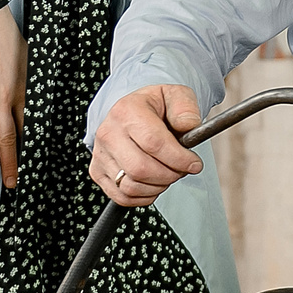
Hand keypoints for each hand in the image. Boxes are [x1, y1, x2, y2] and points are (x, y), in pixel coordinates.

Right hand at [0, 7, 26, 184]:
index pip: (24, 127)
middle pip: (8, 137)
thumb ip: (26, 79)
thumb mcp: (27, 59)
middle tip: (11, 182)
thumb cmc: (6, 36)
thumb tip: (27, 90)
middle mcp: (4, 99)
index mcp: (21, 92)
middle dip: (10, 162)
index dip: (24, 147)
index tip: (27, 163)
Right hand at [88, 83, 203, 206]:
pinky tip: (153, 182)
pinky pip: (122, 197)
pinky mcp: (97, 172)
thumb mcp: (176, 96)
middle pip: (141, 169)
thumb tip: (189, 125)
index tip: (194, 163)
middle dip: (169, 175)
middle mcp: (109, 133)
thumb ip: (185, 108)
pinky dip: (144, 196)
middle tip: (181, 169)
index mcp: (127, 111)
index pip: (153, 143)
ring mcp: (101, 155)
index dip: (178, 159)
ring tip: (167, 173)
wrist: (133, 112)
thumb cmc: (154, 107)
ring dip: (158, 186)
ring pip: (131, 186)